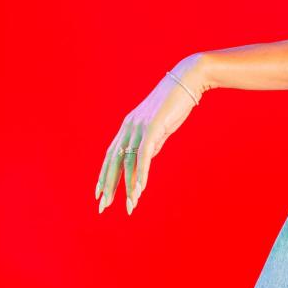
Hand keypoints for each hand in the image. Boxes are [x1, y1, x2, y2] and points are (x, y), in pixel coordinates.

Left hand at [94, 55, 205, 214]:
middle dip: (108, 185)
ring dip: (128, 186)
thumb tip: (146, 159)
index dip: (104, 175)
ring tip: (130, 205)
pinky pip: (143, 156)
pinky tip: (140, 189)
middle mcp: (128, 127)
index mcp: (128, 127)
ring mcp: (139, 127)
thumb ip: (151, 142)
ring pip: (128, 162)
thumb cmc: (176, 103)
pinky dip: (141, 174)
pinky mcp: (152, 128)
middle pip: (113, 161)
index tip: (100, 194)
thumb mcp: (160, 127)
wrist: (187, 81)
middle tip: (103, 206)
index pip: (110, 155)